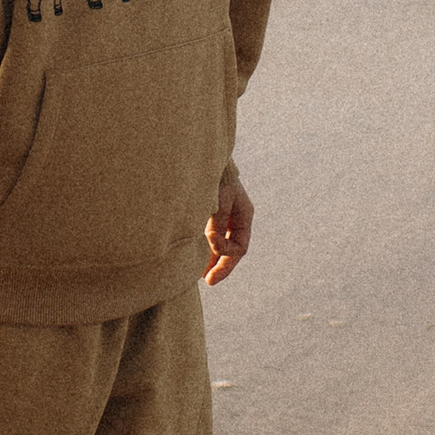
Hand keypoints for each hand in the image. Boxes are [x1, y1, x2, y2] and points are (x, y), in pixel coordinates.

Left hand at [204, 161, 253, 284]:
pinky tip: (190, 255)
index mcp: (244, 214)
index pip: (240, 247)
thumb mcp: (217, 199)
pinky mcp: (206, 212)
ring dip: (209, 258)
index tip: (209, 267)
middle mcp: (234, 216)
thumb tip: (213, 246)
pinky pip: (206, 236)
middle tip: (207, 281)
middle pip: (230, 249)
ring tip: (196, 273)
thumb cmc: (212, 174)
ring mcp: (221, 215)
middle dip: (219, 265)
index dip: (226, 261)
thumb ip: (217, 223)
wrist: (197, 152)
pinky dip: (200, 247)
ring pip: (218, 244)